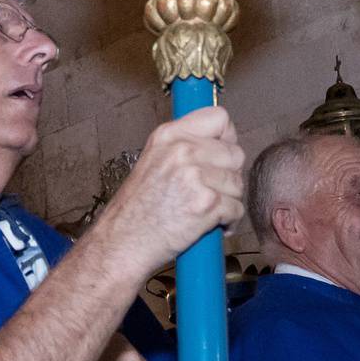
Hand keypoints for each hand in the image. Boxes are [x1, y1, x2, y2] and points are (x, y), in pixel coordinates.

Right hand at [93, 108, 243, 278]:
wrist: (122, 242)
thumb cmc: (136, 209)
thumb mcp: (153, 161)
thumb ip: (184, 147)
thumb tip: (221, 144)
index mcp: (169, 135)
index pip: (219, 118)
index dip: (226, 139)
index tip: (220, 157)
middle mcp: (182, 150)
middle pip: (235, 153)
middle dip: (229, 175)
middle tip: (212, 191)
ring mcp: (194, 176)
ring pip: (237, 183)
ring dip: (228, 201)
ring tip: (206, 210)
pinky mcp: (206, 203)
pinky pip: (236, 209)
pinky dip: (229, 222)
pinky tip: (211, 225)